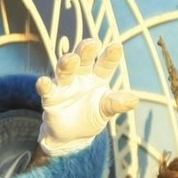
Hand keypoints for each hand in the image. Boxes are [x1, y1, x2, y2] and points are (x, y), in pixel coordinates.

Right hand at [35, 40, 135, 156]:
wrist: (71, 135)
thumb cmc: (91, 116)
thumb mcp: (105, 111)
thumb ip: (115, 104)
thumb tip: (134, 100)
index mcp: (97, 77)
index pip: (105, 64)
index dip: (110, 56)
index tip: (117, 46)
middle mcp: (80, 76)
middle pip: (83, 60)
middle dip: (86, 51)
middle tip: (92, 43)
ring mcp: (64, 85)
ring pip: (64, 70)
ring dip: (67, 64)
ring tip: (72, 59)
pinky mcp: (50, 97)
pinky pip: (47, 89)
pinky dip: (44, 85)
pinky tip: (44, 81)